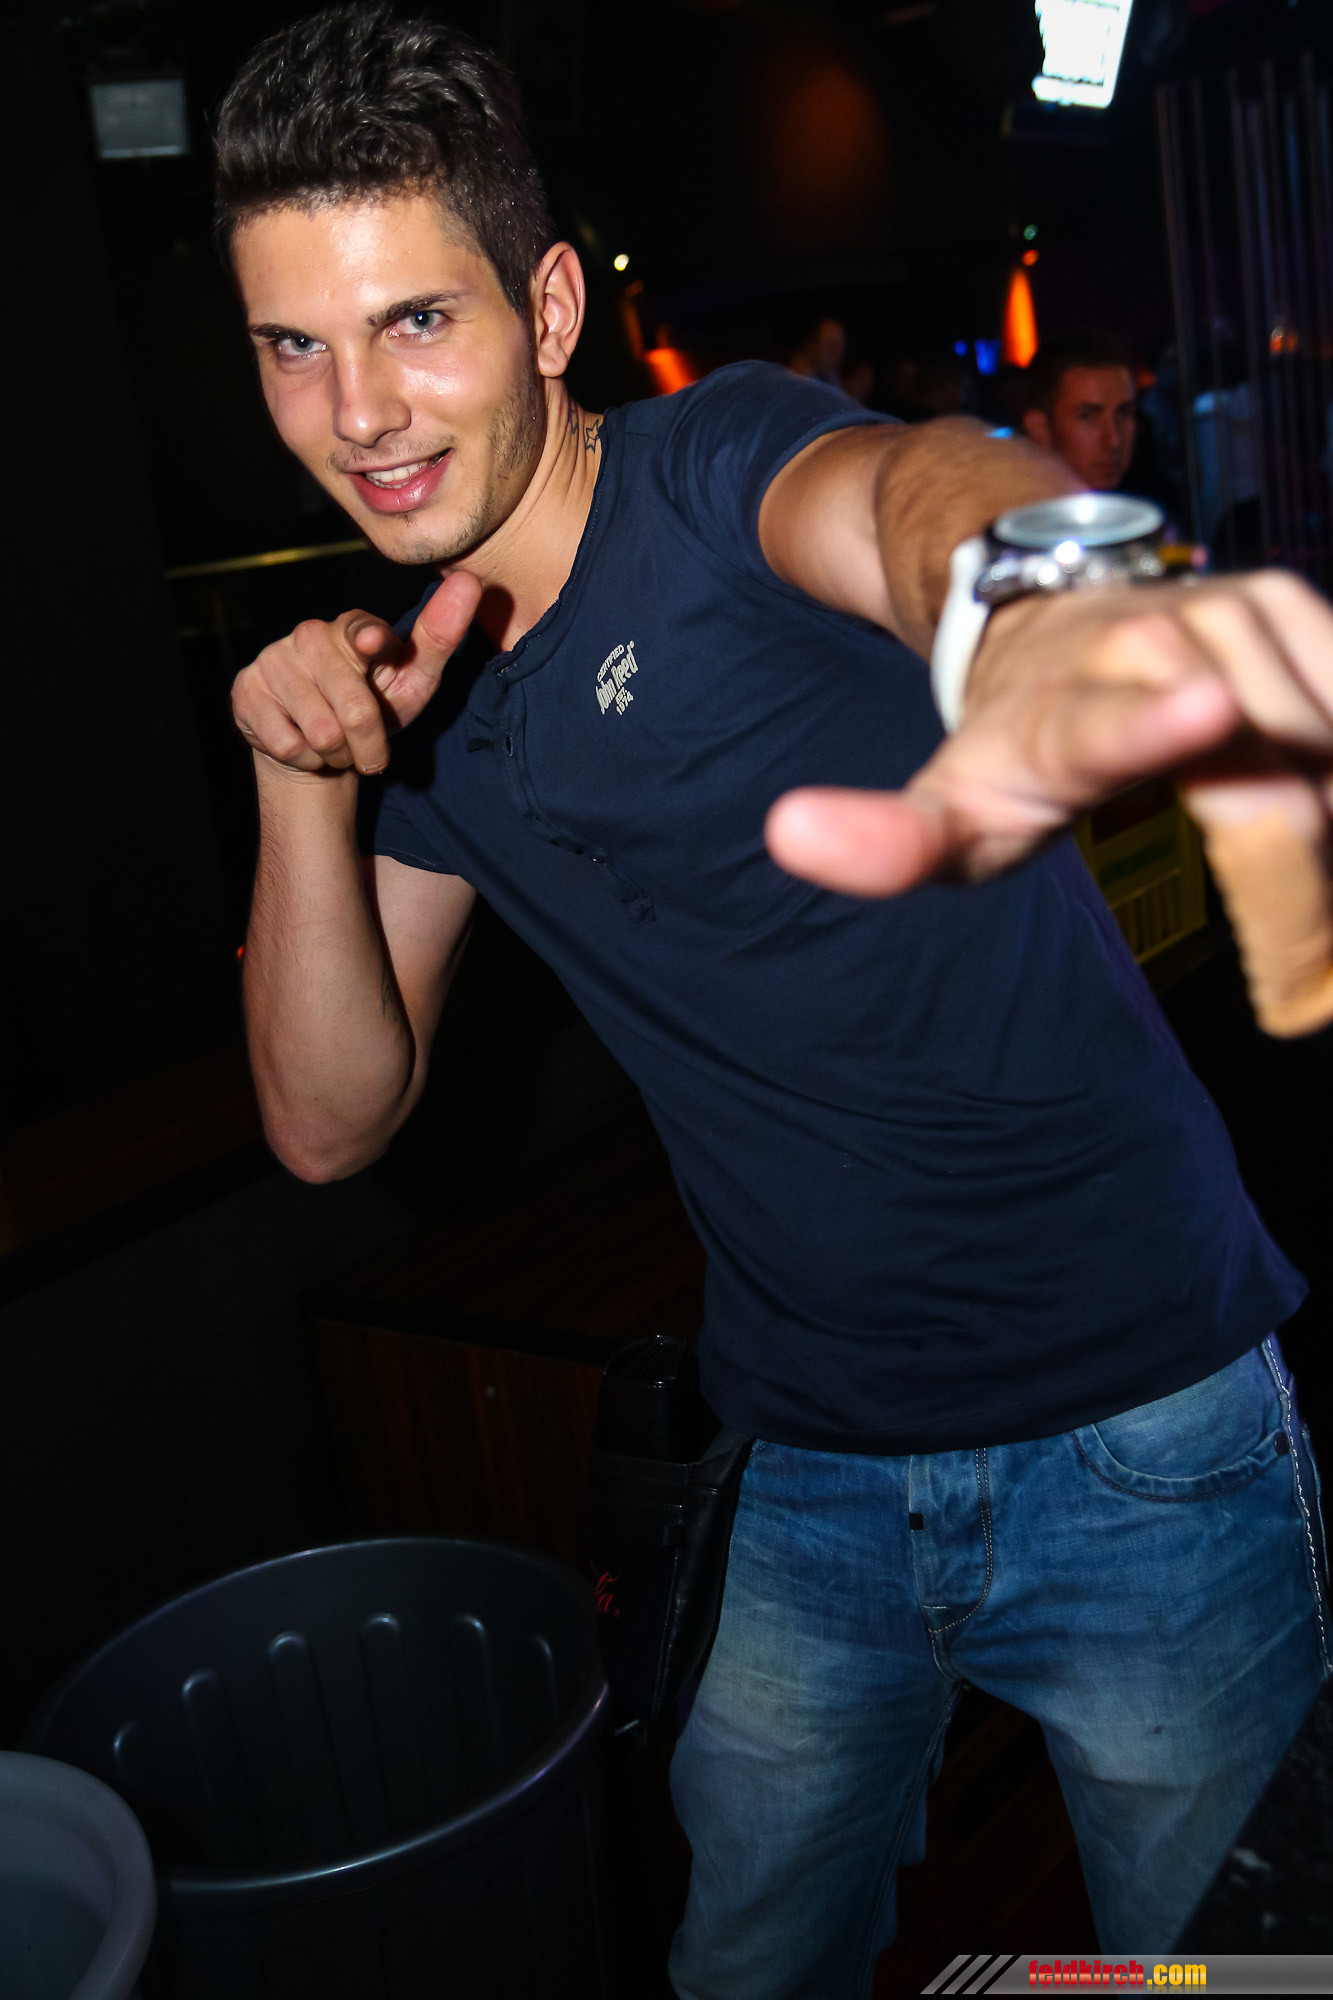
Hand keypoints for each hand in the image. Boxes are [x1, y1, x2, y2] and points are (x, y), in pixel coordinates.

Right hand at [231, 569, 481, 776]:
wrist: (316, 747)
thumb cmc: (372, 708)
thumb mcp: (413, 681)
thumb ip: (438, 639)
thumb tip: (471, 582)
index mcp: (353, 628)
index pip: (362, 632)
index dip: (368, 641)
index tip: (374, 643)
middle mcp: (310, 635)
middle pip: (353, 708)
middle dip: (370, 746)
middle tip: (368, 751)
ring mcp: (274, 660)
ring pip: (321, 732)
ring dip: (338, 754)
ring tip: (335, 745)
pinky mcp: (246, 691)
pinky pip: (288, 743)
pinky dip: (306, 759)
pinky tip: (303, 744)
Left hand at [765, 571, 1332, 1036]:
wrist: (1045, 617)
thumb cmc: (1011, 741)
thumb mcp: (949, 810)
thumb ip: (887, 844)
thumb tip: (788, 834)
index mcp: (1067, 712)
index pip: (1107, 728)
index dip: (1158, 724)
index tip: (1212, 714)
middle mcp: (1158, 644)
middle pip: (1273, 787)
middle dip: (1298, 896)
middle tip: (1295, 990)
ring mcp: (1235, 616)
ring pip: (1327, 752)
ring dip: (1327, 839)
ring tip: (1303, 902)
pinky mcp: (1294, 608)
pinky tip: (1314, 805)